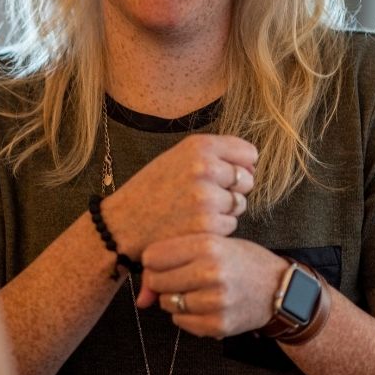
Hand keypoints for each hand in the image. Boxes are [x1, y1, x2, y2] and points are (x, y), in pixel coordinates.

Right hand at [101, 133, 256, 259]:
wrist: (123, 224)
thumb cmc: (152, 189)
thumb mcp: (178, 158)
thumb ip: (215, 156)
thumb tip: (252, 168)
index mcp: (199, 146)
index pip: (248, 153)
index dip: (240, 166)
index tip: (224, 174)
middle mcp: (205, 167)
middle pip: (247, 180)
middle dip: (233, 189)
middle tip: (205, 196)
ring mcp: (207, 197)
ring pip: (239, 204)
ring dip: (225, 210)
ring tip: (195, 210)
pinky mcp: (207, 225)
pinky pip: (230, 225)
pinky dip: (216, 228)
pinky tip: (193, 225)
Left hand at [136, 235, 286, 338]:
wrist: (279, 287)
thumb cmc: (242, 260)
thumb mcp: (214, 244)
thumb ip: (176, 258)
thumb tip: (141, 297)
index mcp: (208, 245)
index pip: (153, 256)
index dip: (153, 259)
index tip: (162, 261)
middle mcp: (210, 272)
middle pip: (157, 281)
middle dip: (161, 280)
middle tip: (178, 276)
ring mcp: (215, 301)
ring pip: (167, 303)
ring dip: (174, 298)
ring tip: (193, 289)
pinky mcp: (218, 324)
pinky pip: (181, 321)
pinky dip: (186, 314)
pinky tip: (202, 303)